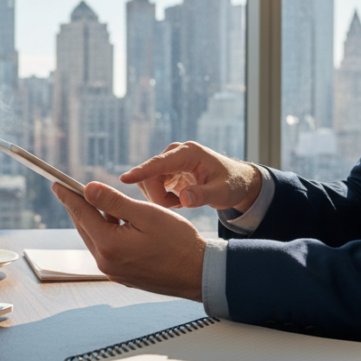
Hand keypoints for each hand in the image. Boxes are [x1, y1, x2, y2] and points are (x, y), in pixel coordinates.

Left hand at [51, 182, 205, 299]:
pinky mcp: (123, 275)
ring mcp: (114, 271)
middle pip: (85, 227)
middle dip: (80, 206)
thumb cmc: (178, 242)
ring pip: (96, 238)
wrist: (199, 273)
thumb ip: (114, 201)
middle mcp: (106, 262)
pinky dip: (107, 233)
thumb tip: (88, 189)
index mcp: (109, 246)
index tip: (57, 184)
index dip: (69, 196)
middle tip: (73, 189)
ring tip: (100, 203)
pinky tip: (117, 223)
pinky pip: (107, 249)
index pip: (82, 214)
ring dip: (96, 220)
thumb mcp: (146, 214)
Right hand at [119, 142, 261, 212]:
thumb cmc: (232, 185)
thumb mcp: (223, 193)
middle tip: (178, 206)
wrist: (236, 181)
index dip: (142, 172)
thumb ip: (203, 195)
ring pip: (148, 182)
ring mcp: (169, 162)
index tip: (124, 179)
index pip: (159, 163)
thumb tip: (183, 198)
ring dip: (159, 197)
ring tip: (182, 202)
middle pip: (150, 176)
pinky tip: (179, 200)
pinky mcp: (166, 171)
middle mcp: (175, 153)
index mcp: (189, 153)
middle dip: (157, 196)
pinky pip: (152, 186)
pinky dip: (162, 197)